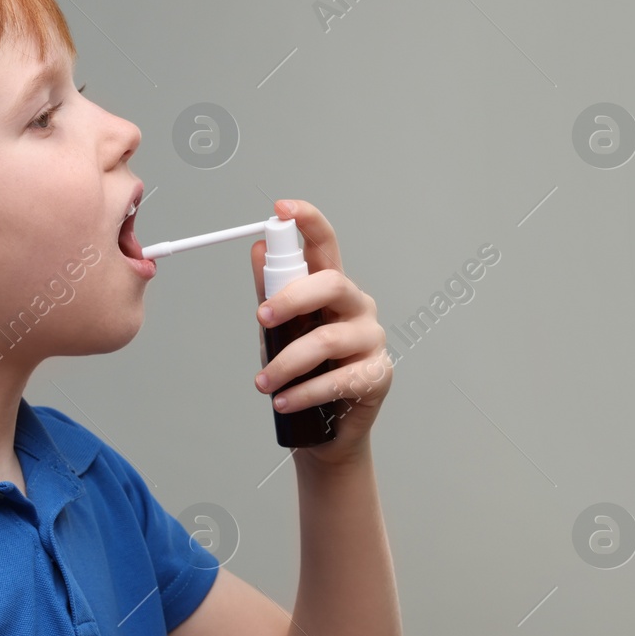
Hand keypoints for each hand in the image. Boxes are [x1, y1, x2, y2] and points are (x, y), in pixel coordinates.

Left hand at [251, 199, 391, 464]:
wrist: (327, 426)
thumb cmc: (307, 369)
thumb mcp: (281, 327)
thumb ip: (271, 290)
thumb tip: (257, 249)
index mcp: (333, 289)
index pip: (325, 245)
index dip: (308, 221)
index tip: (282, 208)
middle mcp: (356, 307)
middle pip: (330, 284)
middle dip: (290, 299)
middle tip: (261, 319)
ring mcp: (371, 339)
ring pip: (327, 339)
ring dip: (286, 363)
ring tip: (262, 383)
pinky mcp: (377, 375)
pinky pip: (337, 379)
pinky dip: (303, 392)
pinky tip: (282, 400)